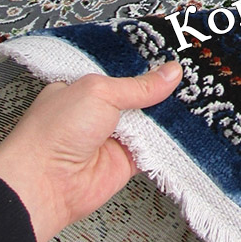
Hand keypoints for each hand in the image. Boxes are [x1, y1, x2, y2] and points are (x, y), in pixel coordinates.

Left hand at [0, 62, 181, 241]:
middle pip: (142, 96)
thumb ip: (139, 85)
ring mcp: (114, 136)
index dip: (148, 65)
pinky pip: (156, 148)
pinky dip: (170, 141)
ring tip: (195, 99)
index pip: (124, 71)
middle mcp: (100, 111)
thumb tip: (169, 73)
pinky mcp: (127, 160)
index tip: (173, 58)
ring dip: (169, 115)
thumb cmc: (51, 134)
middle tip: (190, 78)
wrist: (44, 183)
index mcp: (86, 87)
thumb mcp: (99, 92)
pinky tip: (185, 128)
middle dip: (163, 90)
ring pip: (153, 121)